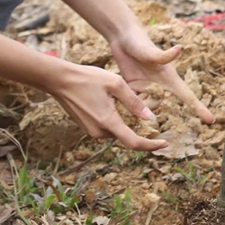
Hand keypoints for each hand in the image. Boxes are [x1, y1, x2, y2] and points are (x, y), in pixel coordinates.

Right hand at [44, 60, 165, 151]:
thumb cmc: (88, 78)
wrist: (60, 80)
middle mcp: (99, 132)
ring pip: (116, 130)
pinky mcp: (86, 127)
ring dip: (122, 119)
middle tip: (135, 102)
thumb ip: (134, 102)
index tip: (164, 144)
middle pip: (125, 134)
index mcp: (108, 122)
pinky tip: (106, 100)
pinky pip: (106, 126)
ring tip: (115, 97)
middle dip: (134, 124)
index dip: (151, 146)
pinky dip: (112, 118)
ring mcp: (91, 131)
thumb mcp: (115, 84)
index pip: (134, 143)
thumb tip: (151, 118)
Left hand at [109, 27, 214, 123]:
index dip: (199, 109)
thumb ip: (163, 55)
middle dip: (152, 108)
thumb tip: (179, 49)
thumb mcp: (150, 50)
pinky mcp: (133, 89)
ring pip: (145, 107)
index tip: (211, 121)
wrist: (121, 37)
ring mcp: (146, 88)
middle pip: (160, 106)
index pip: (187, 96)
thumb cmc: (139, 40)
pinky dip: (127, 102)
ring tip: (129, 88)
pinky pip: (132, 103)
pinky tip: (120, 96)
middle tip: (142, 96)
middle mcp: (159, 86)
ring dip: (137, 104)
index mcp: (169, 78)